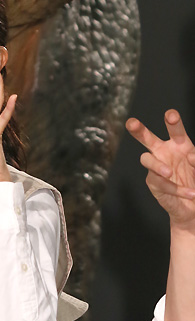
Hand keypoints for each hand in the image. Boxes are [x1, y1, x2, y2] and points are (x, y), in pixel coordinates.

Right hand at [126, 110, 194, 228]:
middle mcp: (164, 152)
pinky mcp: (153, 182)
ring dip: (157, 165)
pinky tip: (189, 193)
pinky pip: (160, 183)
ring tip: (169, 172)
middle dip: (138, 130)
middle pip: (147, 138)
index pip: (175, 130)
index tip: (171, 115)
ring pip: (146, 159)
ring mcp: (156, 167)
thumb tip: (190, 156)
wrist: (194, 205)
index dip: (172, 121)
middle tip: (132, 123)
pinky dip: (176, 189)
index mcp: (179, 145)